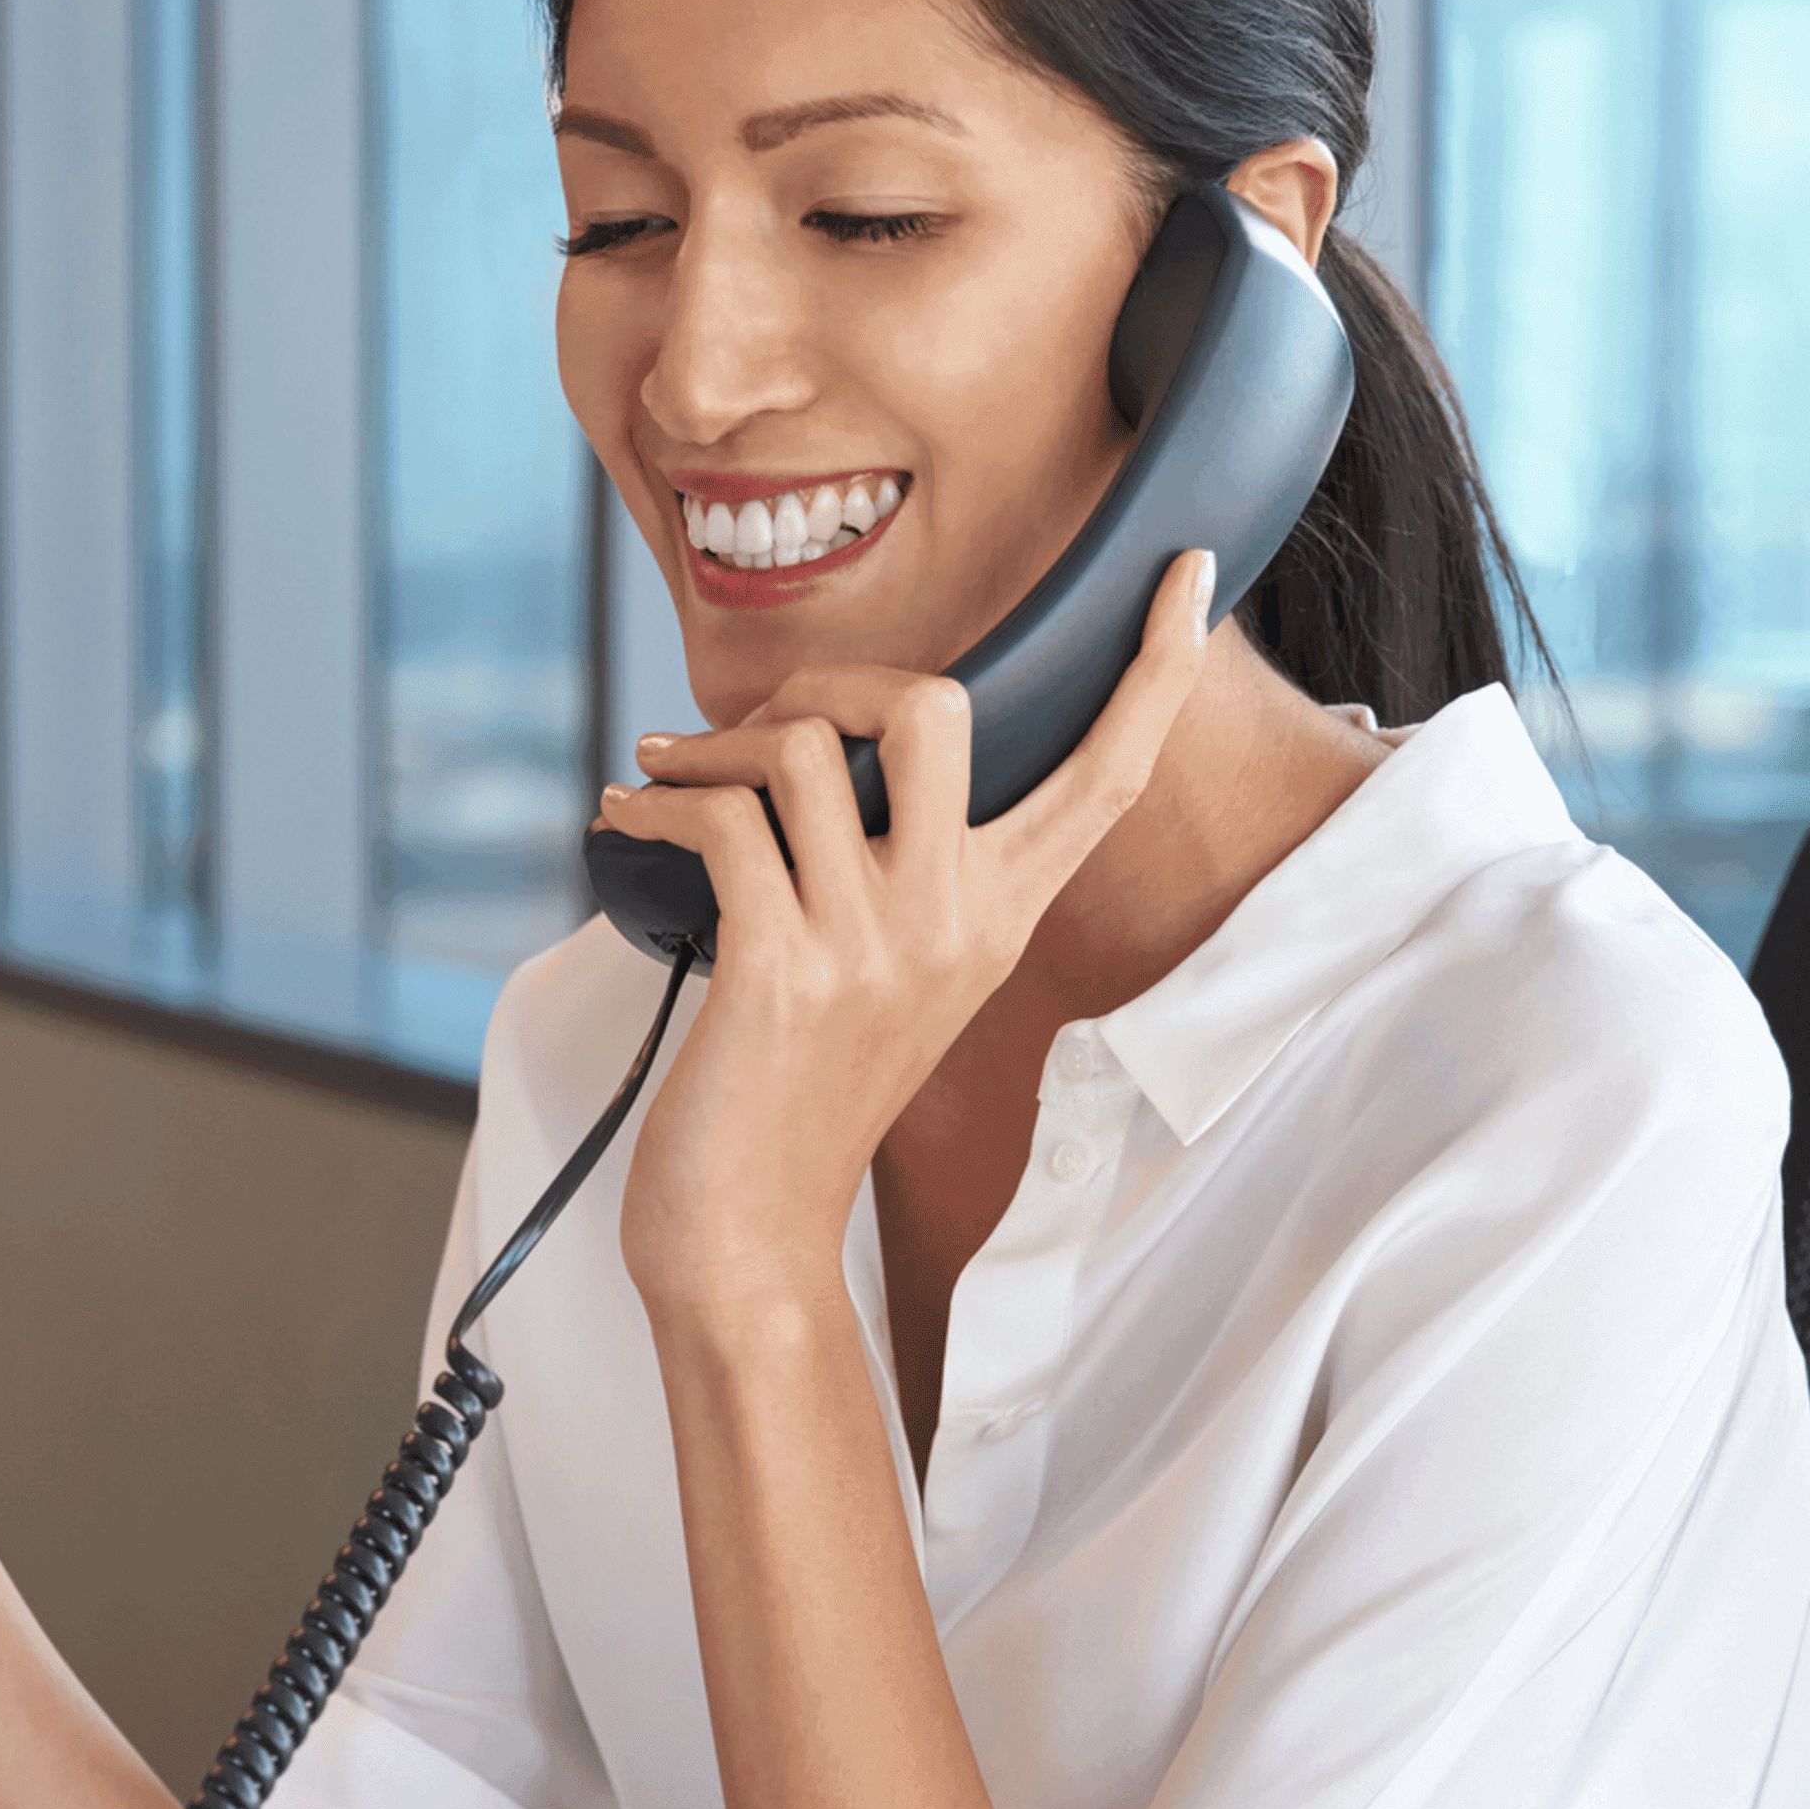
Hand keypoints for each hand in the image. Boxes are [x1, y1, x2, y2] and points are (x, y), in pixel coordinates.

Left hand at [596, 549, 1214, 1315]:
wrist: (750, 1234)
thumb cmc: (803, 1096)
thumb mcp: (891, 976)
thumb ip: (902, 871)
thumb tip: (846, 746)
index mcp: (1001, 917)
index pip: (1108, 776)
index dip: (1153, 671)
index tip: (1185, 574)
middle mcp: (955, 922)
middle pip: (946, 708)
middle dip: (839, 679)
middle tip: (766, 726)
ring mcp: (872, 947)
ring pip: (812, 748)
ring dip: (713, 743)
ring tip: (667, 773)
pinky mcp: (781, 969)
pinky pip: (722, 820)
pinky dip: (654, 802)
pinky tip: (625, 817)